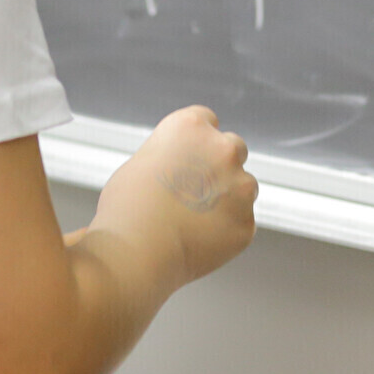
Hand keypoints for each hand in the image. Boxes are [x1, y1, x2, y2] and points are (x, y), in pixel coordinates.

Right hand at [94, 106, 256, 285]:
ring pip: (244, 187)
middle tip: (197, 190)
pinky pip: (241, 222)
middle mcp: (223, 149)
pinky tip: (199, 240)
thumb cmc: (127, 208)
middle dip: (220, 165)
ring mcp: (240, 187)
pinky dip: (226, 230)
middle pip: (233, 148)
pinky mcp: (246, 224)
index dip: (196, 142)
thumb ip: (171, 157)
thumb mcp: (141, 163)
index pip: (207, 120)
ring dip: (228, 198)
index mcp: (191, 126)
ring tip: (194, 220)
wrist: (136, 253)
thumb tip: (183, 170)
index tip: (190, 158)